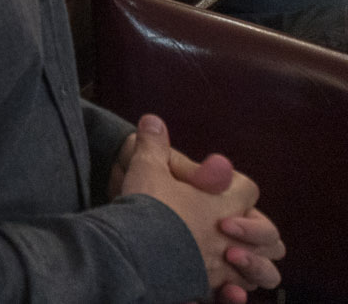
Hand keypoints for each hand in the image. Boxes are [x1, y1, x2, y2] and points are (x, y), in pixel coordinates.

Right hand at [115, 114, 282, 300]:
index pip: (248, 188)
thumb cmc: (148, 206)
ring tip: (230, 258)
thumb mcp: (146, 167)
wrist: (136, 247)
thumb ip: (153, 144)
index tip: (217, 185)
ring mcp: (224, 263)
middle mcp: (232, 235)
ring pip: (260, 269)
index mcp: (224, 202)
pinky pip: (233, 293)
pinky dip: (232, 292)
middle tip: (231, 228)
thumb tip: (152, 120)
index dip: (236, 185)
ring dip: (251, 265)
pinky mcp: (209, 285)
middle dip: (257, 232)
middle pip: (269, 234)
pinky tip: (223, 288)